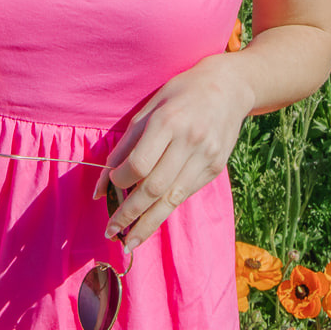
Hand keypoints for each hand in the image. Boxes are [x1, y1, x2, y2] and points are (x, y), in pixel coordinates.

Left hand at [96, 54, 254, 250]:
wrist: (227, 88)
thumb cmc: (180, 94)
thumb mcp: (149, 108)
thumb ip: (125, 145)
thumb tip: (102, 183)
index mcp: (168, 121)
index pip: (140, 164)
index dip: (121, 180)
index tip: (112, 185)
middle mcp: (189, 141)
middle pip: (154, 187)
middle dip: (130, 213)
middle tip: (111, 231)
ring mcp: (205, 156)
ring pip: (172, 199)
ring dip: (147, 224)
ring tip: (129, 242)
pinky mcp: (215, 168)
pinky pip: (185, 194)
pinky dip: (166, 208)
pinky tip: (151, 221)